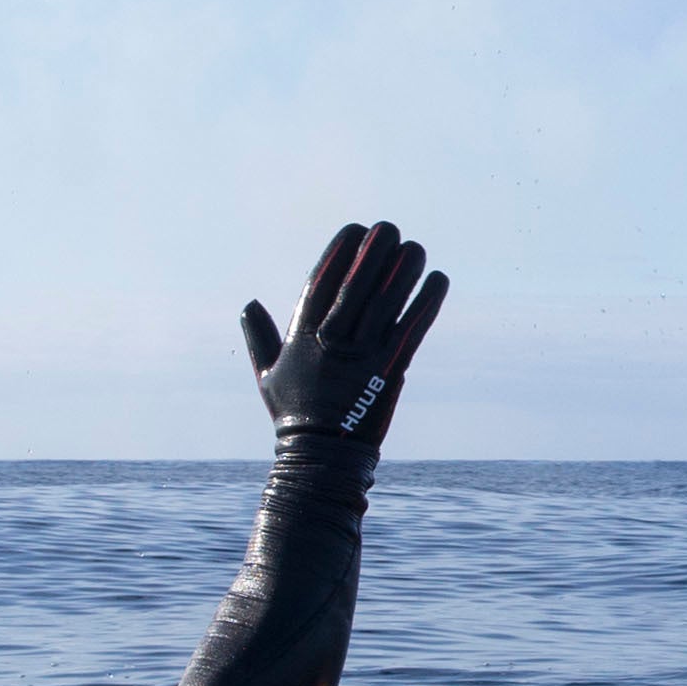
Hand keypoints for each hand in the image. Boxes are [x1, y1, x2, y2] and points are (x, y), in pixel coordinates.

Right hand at [239, 221, 450, 453]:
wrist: (322, 456)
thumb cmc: (293, 415)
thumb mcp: (266, 375)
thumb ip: (259, 336)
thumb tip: (249, 304)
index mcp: (302, 336)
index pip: (321, 282)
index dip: (339, 251)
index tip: (354, 229)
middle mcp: (331, 340)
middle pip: (356, 285)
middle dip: (374, 252)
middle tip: (389, 228)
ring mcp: (362, 354)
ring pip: (386, 301)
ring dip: (404, 270)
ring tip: (415, 247)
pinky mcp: (389, 369)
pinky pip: (411, 327)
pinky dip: (426, 302)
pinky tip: (437, 279)